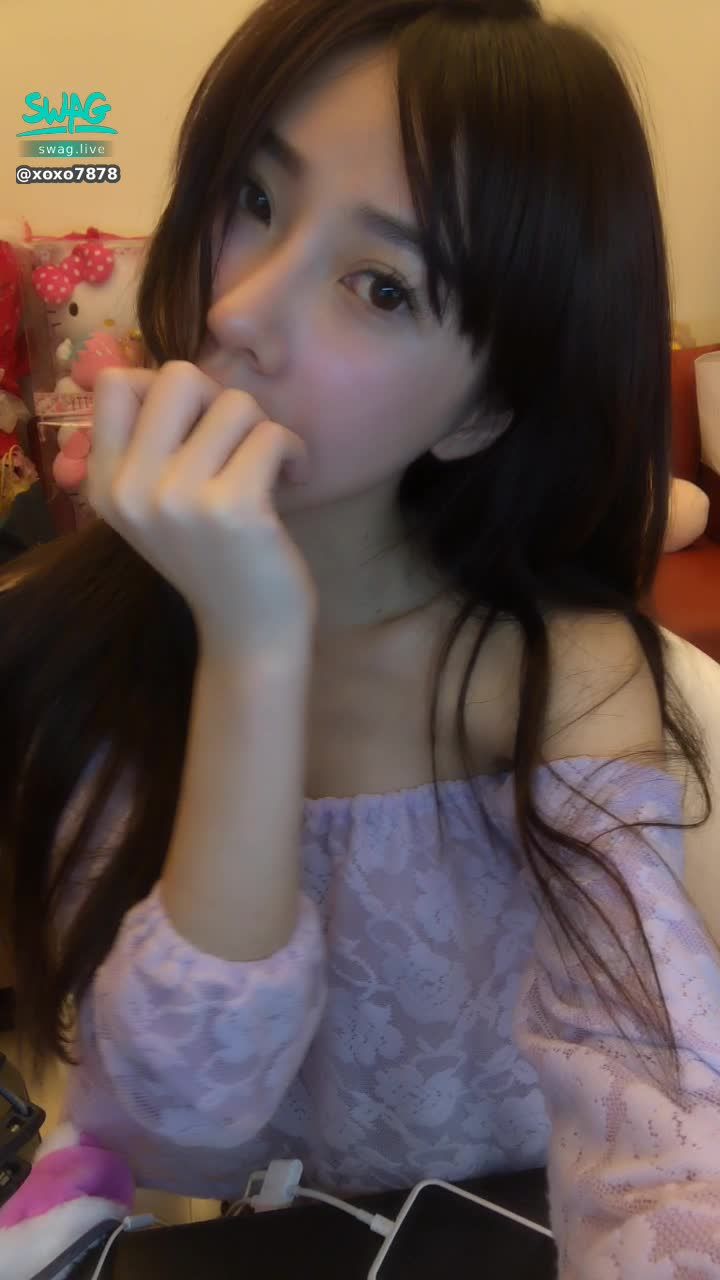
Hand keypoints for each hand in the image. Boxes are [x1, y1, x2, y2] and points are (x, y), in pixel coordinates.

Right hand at [86, 361, 317, 652]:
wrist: (247, 632)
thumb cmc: (212, 559)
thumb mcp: (156, 505)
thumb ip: (149, 444)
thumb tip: (166, 374)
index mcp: (104, 483)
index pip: (114, 384)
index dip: (162, 388)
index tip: (194, 425)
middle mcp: (131, 488)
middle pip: (177, 377)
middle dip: (220, 400)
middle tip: (238, 441)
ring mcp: (178, 498)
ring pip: (235, 403)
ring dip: (263, 430)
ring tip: (268, 467)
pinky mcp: (232, 508)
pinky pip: (272, 435)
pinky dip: (293, 452)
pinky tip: (292, 479)